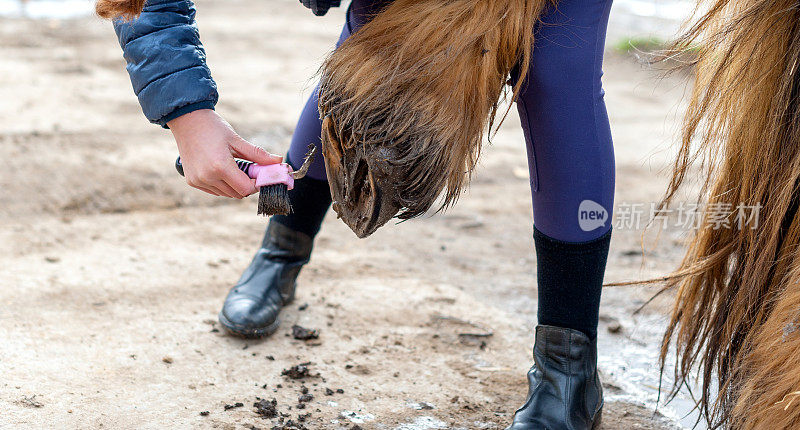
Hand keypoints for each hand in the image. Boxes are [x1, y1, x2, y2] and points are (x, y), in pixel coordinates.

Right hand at [168, 109, 282, 197]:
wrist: (187, 120)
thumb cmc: (213, 127)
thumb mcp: (237, 140)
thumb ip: (258, 154)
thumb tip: (278, 161)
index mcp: (220, 166)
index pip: (246, 189)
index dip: (256, 184)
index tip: (260, 175)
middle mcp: (207, 177)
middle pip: (237, 194)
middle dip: (247, 185)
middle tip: (249, 169)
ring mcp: (198, 181)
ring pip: (226, 194)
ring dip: (234, 185)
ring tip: (233, 166)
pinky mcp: (192, 181)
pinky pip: (214, 191)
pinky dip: (222, 185)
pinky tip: (221, 170)